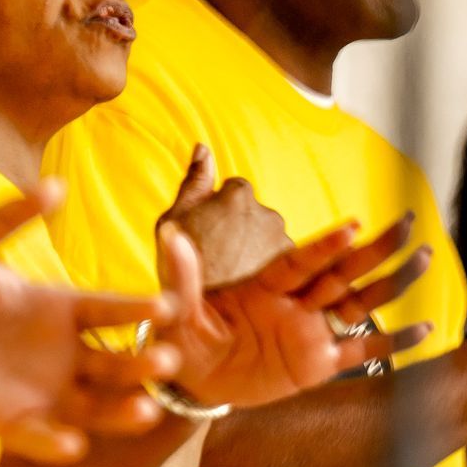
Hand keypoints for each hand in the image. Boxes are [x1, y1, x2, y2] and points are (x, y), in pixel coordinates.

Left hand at [0, 182, 179, 465]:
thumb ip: (10, 216)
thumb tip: (58, 185)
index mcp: (55, 309)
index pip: (109, 309)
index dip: (139, 309)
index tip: (168, 305)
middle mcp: (58, 355)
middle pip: (115, 363)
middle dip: (144, 362)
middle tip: (169, 357)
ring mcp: (36, 392)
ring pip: (93, 407)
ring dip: (120, 411)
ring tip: (144, 410)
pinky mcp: (6, 423)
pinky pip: (38, 436)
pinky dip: (55, 442)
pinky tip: (72, 442)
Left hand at [157, 214, 434, 408]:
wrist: (193, 382)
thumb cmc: (183, 338)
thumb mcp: (177, 309)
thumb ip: (181, 274)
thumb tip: (170, 235)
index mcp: (262, 286)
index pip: (299, 262)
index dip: (324, 245)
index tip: (351, 225)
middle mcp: (293, 303)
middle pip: (340, 272)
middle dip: (373, 249)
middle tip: (405, 223)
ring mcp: (309, 332)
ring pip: (358, 303)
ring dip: (390, 282)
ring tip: (423, 257)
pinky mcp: (318, 365)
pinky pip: (361, 352)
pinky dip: (392, 342)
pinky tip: (425, 328)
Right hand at [160, 145, 293, 284]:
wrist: (203, 320)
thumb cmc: (180, 269)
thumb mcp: (173, 221)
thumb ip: (193, 182)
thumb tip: (203, 147)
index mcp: (237, 195)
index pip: (235, 191)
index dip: (220, 213)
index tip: (211, 234)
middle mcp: (267, 213)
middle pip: (256, 215)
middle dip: (243, 230)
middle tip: (223, 258)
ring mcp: (283, 241)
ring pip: (270, 238)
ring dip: (258, 251)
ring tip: (236, 276)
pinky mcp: (293, 270)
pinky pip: (282, 262)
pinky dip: (269, 270)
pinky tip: (251, 287)